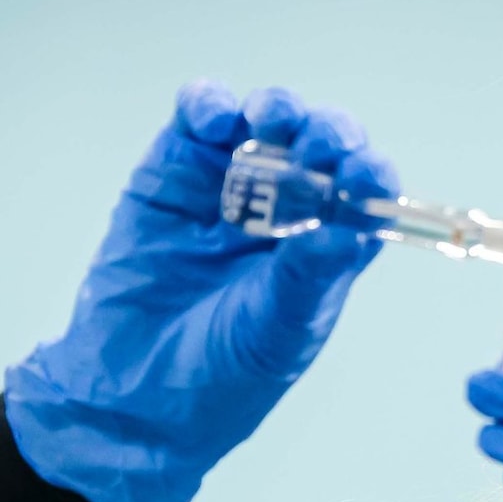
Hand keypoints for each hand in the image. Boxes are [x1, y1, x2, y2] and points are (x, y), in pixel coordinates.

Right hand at [4, 79, 397, 501]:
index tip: (364, 174)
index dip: (368, 173)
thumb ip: (309, 278)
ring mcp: (230, 186)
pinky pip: (197, 119)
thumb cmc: (219, 376)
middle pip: (322, 145)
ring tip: (271, 123)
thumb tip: (347, 229)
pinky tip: (216, 122)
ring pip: (265, 121)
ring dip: (276, 109)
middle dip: (327, 134)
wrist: (134, 397)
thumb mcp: (276, 332)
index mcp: (327, 246)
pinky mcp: (174, 172)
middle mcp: (287, 209)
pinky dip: (209, 105)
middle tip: (318, 147)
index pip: (365, 192)